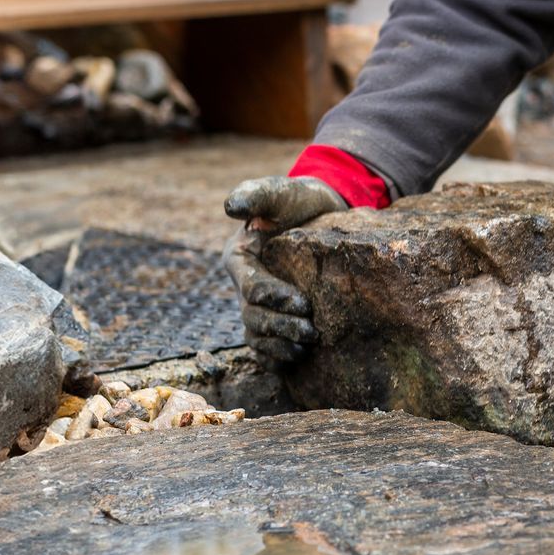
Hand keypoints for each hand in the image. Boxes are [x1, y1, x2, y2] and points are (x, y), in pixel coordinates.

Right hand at [222, 176, 348, 362]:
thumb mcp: (279, 192)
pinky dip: (274, 359)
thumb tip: (232, 207)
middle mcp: (244, 286)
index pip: (251, 288)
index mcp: (240, 260)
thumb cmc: (297, 200)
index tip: (303, 304)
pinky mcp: (273, 317)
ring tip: (305, 349)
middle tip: (312, 332)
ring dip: (278, 347)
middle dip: (281, 327)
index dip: (274, 299)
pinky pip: (264, 348)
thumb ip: (256, 195)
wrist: (321, 214)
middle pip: (254, 317)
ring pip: (257, 336)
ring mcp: (257, 305)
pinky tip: (295, 362)